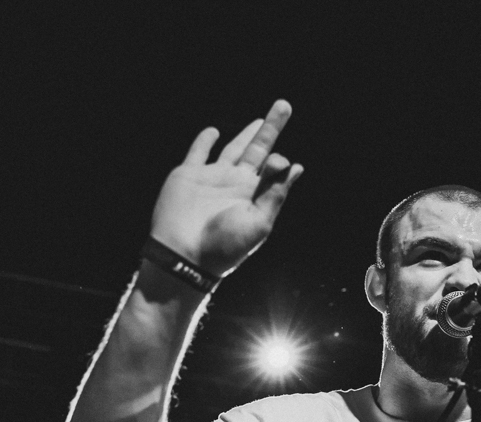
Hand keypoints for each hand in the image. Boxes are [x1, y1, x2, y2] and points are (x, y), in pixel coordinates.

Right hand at [150, 99, 303, 276]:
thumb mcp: (260, 222)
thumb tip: (295, 166)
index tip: (284, 163)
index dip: (281, 162)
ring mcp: (212, 178)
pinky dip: (204, 141)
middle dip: (271, 129)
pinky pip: (197, 153)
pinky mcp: (187, 175)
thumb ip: (275, 193)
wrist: (185, 256)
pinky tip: (214, 131)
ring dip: (246, 133)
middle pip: (257, 150)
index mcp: (255, 196)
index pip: (274, 170)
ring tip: (261, 119)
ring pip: (232, 148)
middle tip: (284, 106)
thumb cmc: (226, 245)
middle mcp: (236, 184)